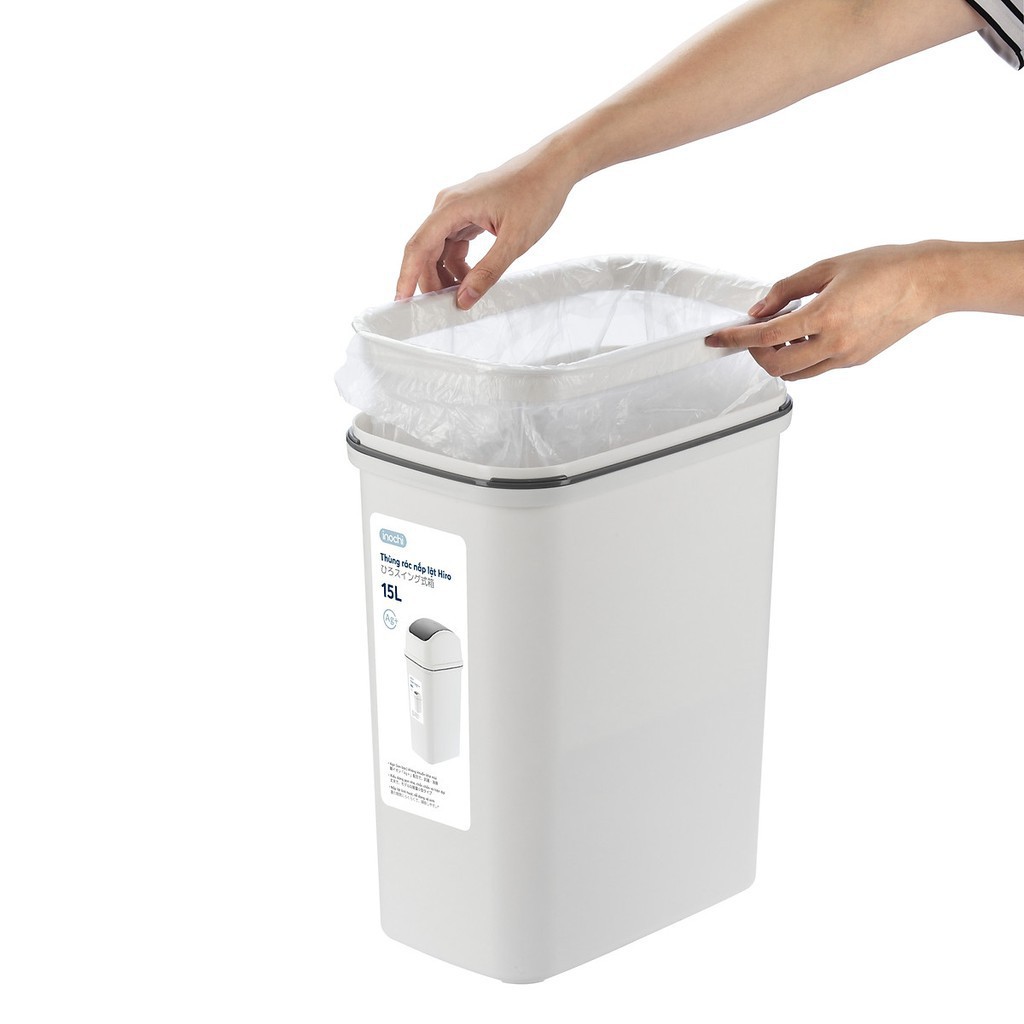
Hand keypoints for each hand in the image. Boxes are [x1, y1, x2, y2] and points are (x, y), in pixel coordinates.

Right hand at [395, 141, 578, 308]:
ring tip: (462, 295)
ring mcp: (458, 208)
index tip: (401, 301)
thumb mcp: (514, 241)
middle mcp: (448, 205)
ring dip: (446, 274)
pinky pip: (454, 244)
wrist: (555, 166)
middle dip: (430, 280)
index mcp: (452, 207)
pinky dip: (458, 264)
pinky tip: (472, 278)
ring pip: (440, 249)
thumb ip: (487, 273)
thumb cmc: (537, 193)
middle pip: (426, 250)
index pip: (418, 246)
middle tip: (440, 308)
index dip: (407, 276)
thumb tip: (464, 299)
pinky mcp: (469, 213)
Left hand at [705, 242, 945, 379]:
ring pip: (796, 374)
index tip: (717, 338)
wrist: (927, 282)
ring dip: (777, 359)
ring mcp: (846, 357)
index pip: (767, 337)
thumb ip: (786, 290)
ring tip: (781, 333)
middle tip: (750, 335)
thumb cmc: (883, 267)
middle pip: (776, 366)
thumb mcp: (827, 267)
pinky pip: (817, 368)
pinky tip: (804, 336)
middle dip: (754, 353)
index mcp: (825, 315)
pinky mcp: (855, 362)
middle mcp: (835, 343)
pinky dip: (800, 358)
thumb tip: (759, 310)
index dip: (736, 339)